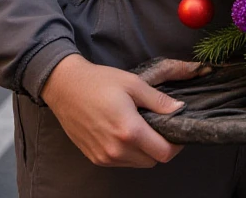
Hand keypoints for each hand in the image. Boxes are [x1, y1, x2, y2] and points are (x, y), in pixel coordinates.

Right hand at [41, 54, 199, 167]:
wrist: (66, 88)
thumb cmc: (100, 82)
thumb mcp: (134, 84)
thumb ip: (158, 100)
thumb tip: (179, 109)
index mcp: (129, 131)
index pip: (164, 153)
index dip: (176, 144)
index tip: (178, 130)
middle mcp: (116, 150)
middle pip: (152, 161)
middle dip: (162, 146)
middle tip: (161, 125)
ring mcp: (104, 157)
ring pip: (137, 163)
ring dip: (146, 151)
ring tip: (143, 126)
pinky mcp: (95, 158)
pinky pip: (122, 162)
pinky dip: (130, 152)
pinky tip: (126, 132)